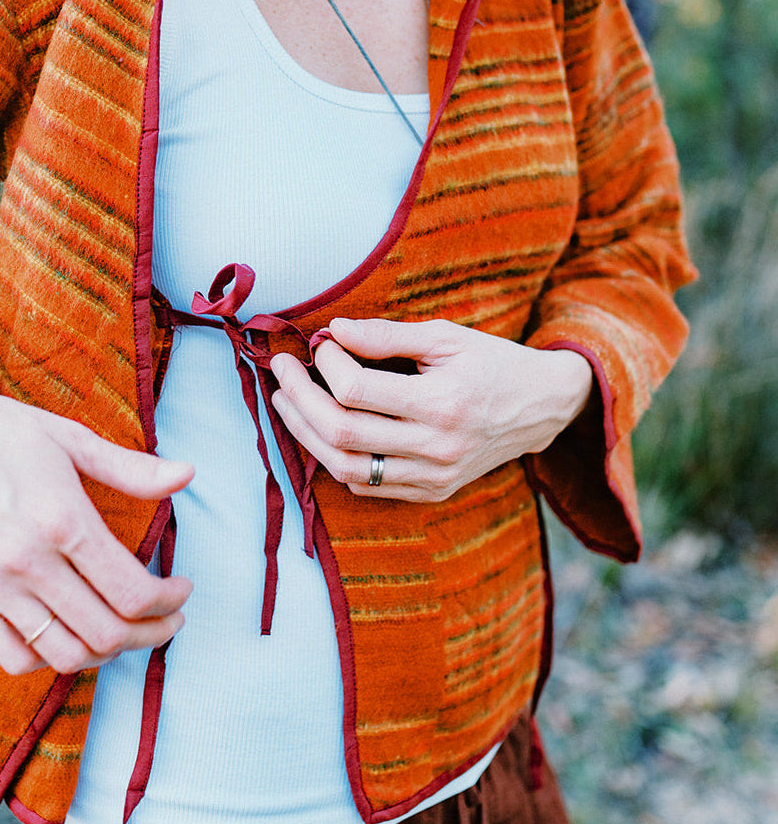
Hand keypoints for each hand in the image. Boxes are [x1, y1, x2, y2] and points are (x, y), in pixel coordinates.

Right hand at [0, 356, 192, 675]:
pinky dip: (54, 658)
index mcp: (61, 518)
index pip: (133, 591)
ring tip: (127, 631)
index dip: (170, 602)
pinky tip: (73, 633)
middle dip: (152, 634)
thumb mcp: (66, 438)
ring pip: (66, 654)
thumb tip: (189, 475)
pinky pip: (18, 658)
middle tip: (169, 621)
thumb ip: (130, 468)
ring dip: (108, 652)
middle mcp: (26, 561)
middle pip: (107, 632)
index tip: (182, 590)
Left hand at [269, 317, 592, 502]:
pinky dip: (333, 459)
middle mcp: (437, 448)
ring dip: (305, 434)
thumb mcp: (445, 336)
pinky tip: (319, 431)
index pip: (357, 392)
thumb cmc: (491, 363)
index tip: (320, 344)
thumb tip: (333, 330)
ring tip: (286, 402)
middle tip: (281, 371)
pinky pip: (364, 486)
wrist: (541, 407)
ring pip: (345, 468)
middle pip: (342, 433)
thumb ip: (386, 334)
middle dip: (299, 399)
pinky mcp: (429, 492)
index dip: (326, 366)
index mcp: (443, 403)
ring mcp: (433, 477)